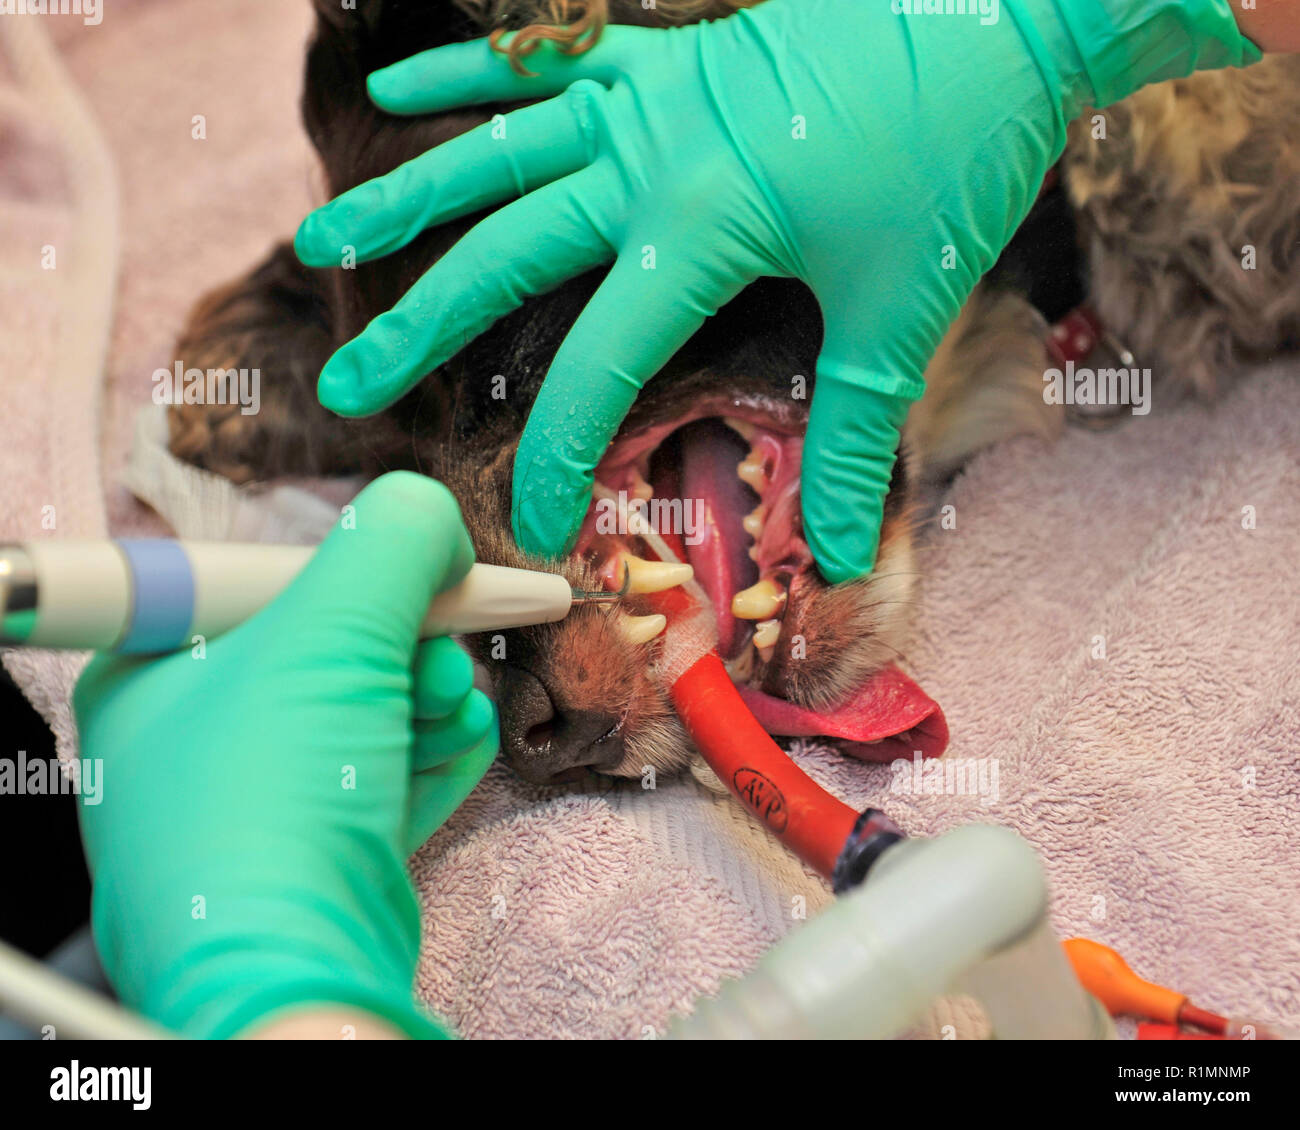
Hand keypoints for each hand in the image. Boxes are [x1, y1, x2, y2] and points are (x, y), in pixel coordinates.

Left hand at [73, 473, 497, 1038]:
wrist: (297, 970)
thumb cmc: (277, 794)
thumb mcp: (333, 630)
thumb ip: (393, 541)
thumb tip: (433, 518)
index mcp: (157, 673)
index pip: (272, 583)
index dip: (360, 573)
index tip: (439, 569)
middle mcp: (201, 738)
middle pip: (335, 646)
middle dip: (408, 646)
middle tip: (436, 661)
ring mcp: (262, 804)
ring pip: (373, 710)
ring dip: (431, 698)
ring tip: (449, 713)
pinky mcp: (321, 853)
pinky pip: (387, 771)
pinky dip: (432, 751)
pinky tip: (458, 744)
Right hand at [295, 0, 1257, 581]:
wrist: (1006, 14)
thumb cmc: (958, 158)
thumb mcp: (901, 307)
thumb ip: (857, 432)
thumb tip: (834, 550)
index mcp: (698, 226)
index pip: (599, 365)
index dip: (560, 453)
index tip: (534, 522)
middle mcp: (648, 156)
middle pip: (504, 253)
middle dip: (421, 330)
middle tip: (348, 386)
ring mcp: (649, 94)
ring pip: (497, 149)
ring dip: (408, 199)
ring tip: (327, 238)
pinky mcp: (666, 55)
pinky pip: (546, 61)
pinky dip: (470, 75)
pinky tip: (396, 87)